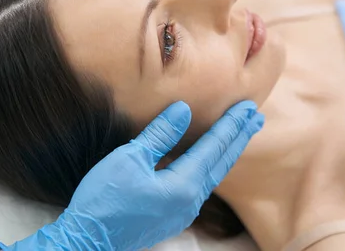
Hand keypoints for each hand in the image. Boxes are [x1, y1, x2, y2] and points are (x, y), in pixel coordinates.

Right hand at [0, 100, 263, 250]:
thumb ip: (160, 135)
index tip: (247, 107)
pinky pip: (202, 185)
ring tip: (240, 135)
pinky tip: (210, 161)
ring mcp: (184, 211)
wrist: (88, 240)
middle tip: (256, 117)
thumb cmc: (105, 199)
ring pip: (214, 175)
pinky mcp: (174, 216)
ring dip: (228, 152)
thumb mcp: (130, 159)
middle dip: (239, 137)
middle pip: (222, 162)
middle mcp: (191, 200)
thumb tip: (183, 110)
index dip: (231, 125)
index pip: (214, 147)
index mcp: (184, 184)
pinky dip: (212, 166)